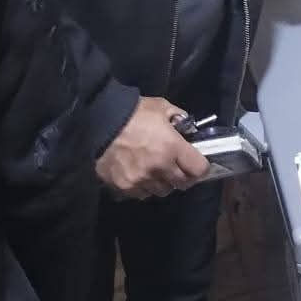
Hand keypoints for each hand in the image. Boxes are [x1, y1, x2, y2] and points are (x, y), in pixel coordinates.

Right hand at [95, 97, 209, 198]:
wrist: (99, 122)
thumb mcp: (161, 106)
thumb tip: (187, 127)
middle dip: (184, 175)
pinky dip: (145, 187)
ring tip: (157, 170)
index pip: (199, 169)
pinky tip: (141, 174)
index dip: (201, 166)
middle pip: (183, 184)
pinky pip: (142, 194)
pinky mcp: (125, 187)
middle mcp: (160, 168)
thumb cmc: (133, 112)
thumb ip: (178, 117)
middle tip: (179, 166)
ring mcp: (141, 180)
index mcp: (172, 147)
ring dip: (164, 182)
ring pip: (163, 191)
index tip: (197, 162)